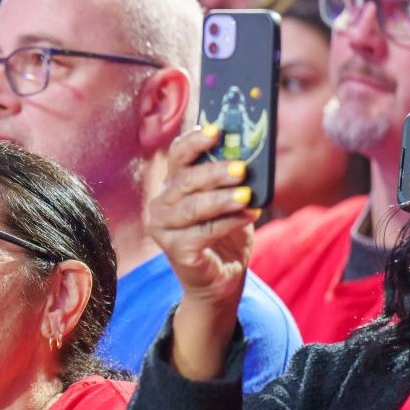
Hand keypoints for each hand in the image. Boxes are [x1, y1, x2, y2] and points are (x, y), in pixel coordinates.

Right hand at [148, 125, 258, 305]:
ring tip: (247, 195)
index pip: (177, 156)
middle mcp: (160, 205)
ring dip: (222, 199)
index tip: (215, 130)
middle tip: (241, 168)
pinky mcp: (176, 251)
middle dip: (214, 172)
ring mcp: (163, 229)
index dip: (194, 141)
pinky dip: (229, 221)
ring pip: (192, 206)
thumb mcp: (229, 201)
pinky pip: (204, 231)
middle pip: (185, 180)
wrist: (221, 279)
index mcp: (171, 186)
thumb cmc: (225, 235)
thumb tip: (249, 154)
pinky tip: (248, 215)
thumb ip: (232, 180)